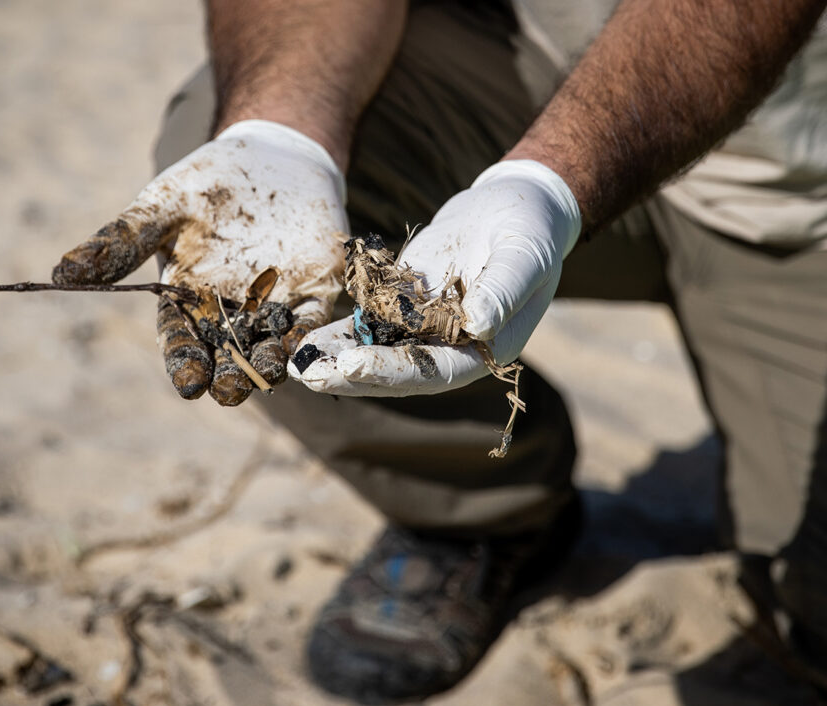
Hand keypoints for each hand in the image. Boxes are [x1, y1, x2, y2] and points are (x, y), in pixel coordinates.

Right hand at [53, 120, 347, 405]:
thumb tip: (61, 273)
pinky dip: (308, 335)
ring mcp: (275, 304)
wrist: (270, 157)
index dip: (184, 360)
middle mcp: (232, 312)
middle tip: (227, 390)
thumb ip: (119, 242)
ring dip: (269, 361)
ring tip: (266, 373)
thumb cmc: (205, 187)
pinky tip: (305, 347)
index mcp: (189, 300)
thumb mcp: (159, 208)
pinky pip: (312, 321)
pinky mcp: (315, 292)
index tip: (188, 382)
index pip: (183, 338)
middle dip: (229, 372)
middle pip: (228, 351)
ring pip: (270, 342)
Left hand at [289, 160, 580, 396]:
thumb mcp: (523, 255)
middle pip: (398, 372)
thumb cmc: (531, 230)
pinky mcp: (405, 307)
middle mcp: (454, 348)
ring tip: (295, 364)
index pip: (437, 370)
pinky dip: (339, 334)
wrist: (515, 207)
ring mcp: (426, 330)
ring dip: (337, 360)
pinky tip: (304, 340)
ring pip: (377, 352)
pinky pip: (368, 326)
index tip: (351, 365)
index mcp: (487, 348)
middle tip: (309, 376)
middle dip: (352, 375)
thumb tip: (477, 326)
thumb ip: (503, 291)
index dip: (393, 371)